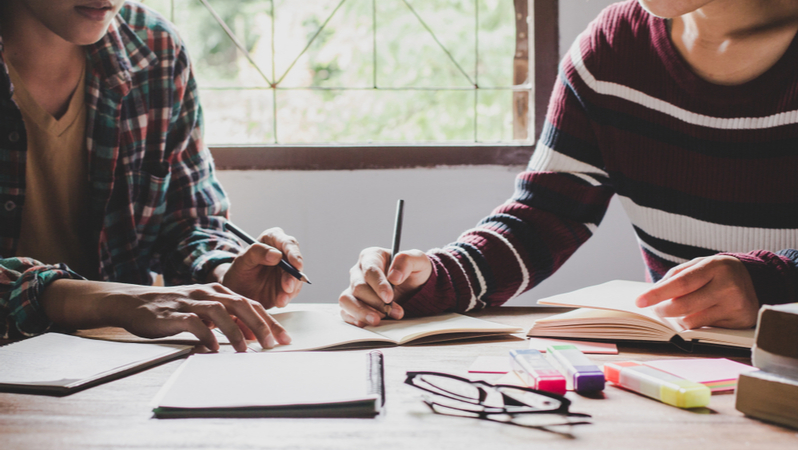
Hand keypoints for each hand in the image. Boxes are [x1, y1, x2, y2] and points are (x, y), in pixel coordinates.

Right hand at [41, 279, 289, 351]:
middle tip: (274, 344)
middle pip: (242, 305)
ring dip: (237, 331)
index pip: (250, 304)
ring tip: (247, 351)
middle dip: (261, 325)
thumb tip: (250, 337)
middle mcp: (207, 293)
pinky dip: (207, 336)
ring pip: (221, 312)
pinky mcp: (173, 313)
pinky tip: (215, 350)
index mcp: (218, 291)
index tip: (284, 338)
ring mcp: (190, 301)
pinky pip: (194, 323)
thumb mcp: (202, 311)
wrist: (134, 302)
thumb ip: (225, 320)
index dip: (269, 321)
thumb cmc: (172, 309)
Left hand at [220, 227, 303, 309]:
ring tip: (280, 300)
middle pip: (296, 261)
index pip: (288, 243)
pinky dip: (287, 297)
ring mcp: (287, 270)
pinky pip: (293, 290)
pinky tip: (280, 302)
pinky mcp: (288, 284)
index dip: (294, 253)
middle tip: (287, 288)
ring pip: (297, 278)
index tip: (295, 265)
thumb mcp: (242, 261)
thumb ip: (256, 253)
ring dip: (291, 289)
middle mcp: (283, 252)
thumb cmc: (238, 272)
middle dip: (293, 276)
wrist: (236, 291)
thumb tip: (277, 255)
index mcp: (272, 240)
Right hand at [338, 247, 431, 326]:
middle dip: (376, 302)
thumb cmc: (414, 271)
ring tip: (377, 320)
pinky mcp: (352, 304)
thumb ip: (406, 261)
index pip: (370, 270)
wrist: (414, 288)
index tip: (389, 297)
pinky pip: (345, 312)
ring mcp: (353, 289)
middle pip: (359, 287)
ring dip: (361, 312)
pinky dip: (354, 319)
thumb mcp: (418, 260)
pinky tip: (367, 324)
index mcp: (372, 256)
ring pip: (347, 300)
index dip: (378, 284)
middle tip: (394, 312)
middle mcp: (359, 272)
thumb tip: (394, 277)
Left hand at [635, 255, 758, 328]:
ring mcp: (735, 306)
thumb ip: (675, 277)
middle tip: (655, 309)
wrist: (753, 281)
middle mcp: (728, 286)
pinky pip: (704, 330)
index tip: (639, 301)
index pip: (681, 283)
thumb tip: (652, 295)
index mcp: (715, 266)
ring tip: (682, 309)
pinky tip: (699, 315)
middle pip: (684, 306)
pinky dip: (694, 325)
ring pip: (692, 321)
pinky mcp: (738, 322)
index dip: (658, 293)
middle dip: (663, 310)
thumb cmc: (715, 273)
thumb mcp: (698, 266)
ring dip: (679, 319)